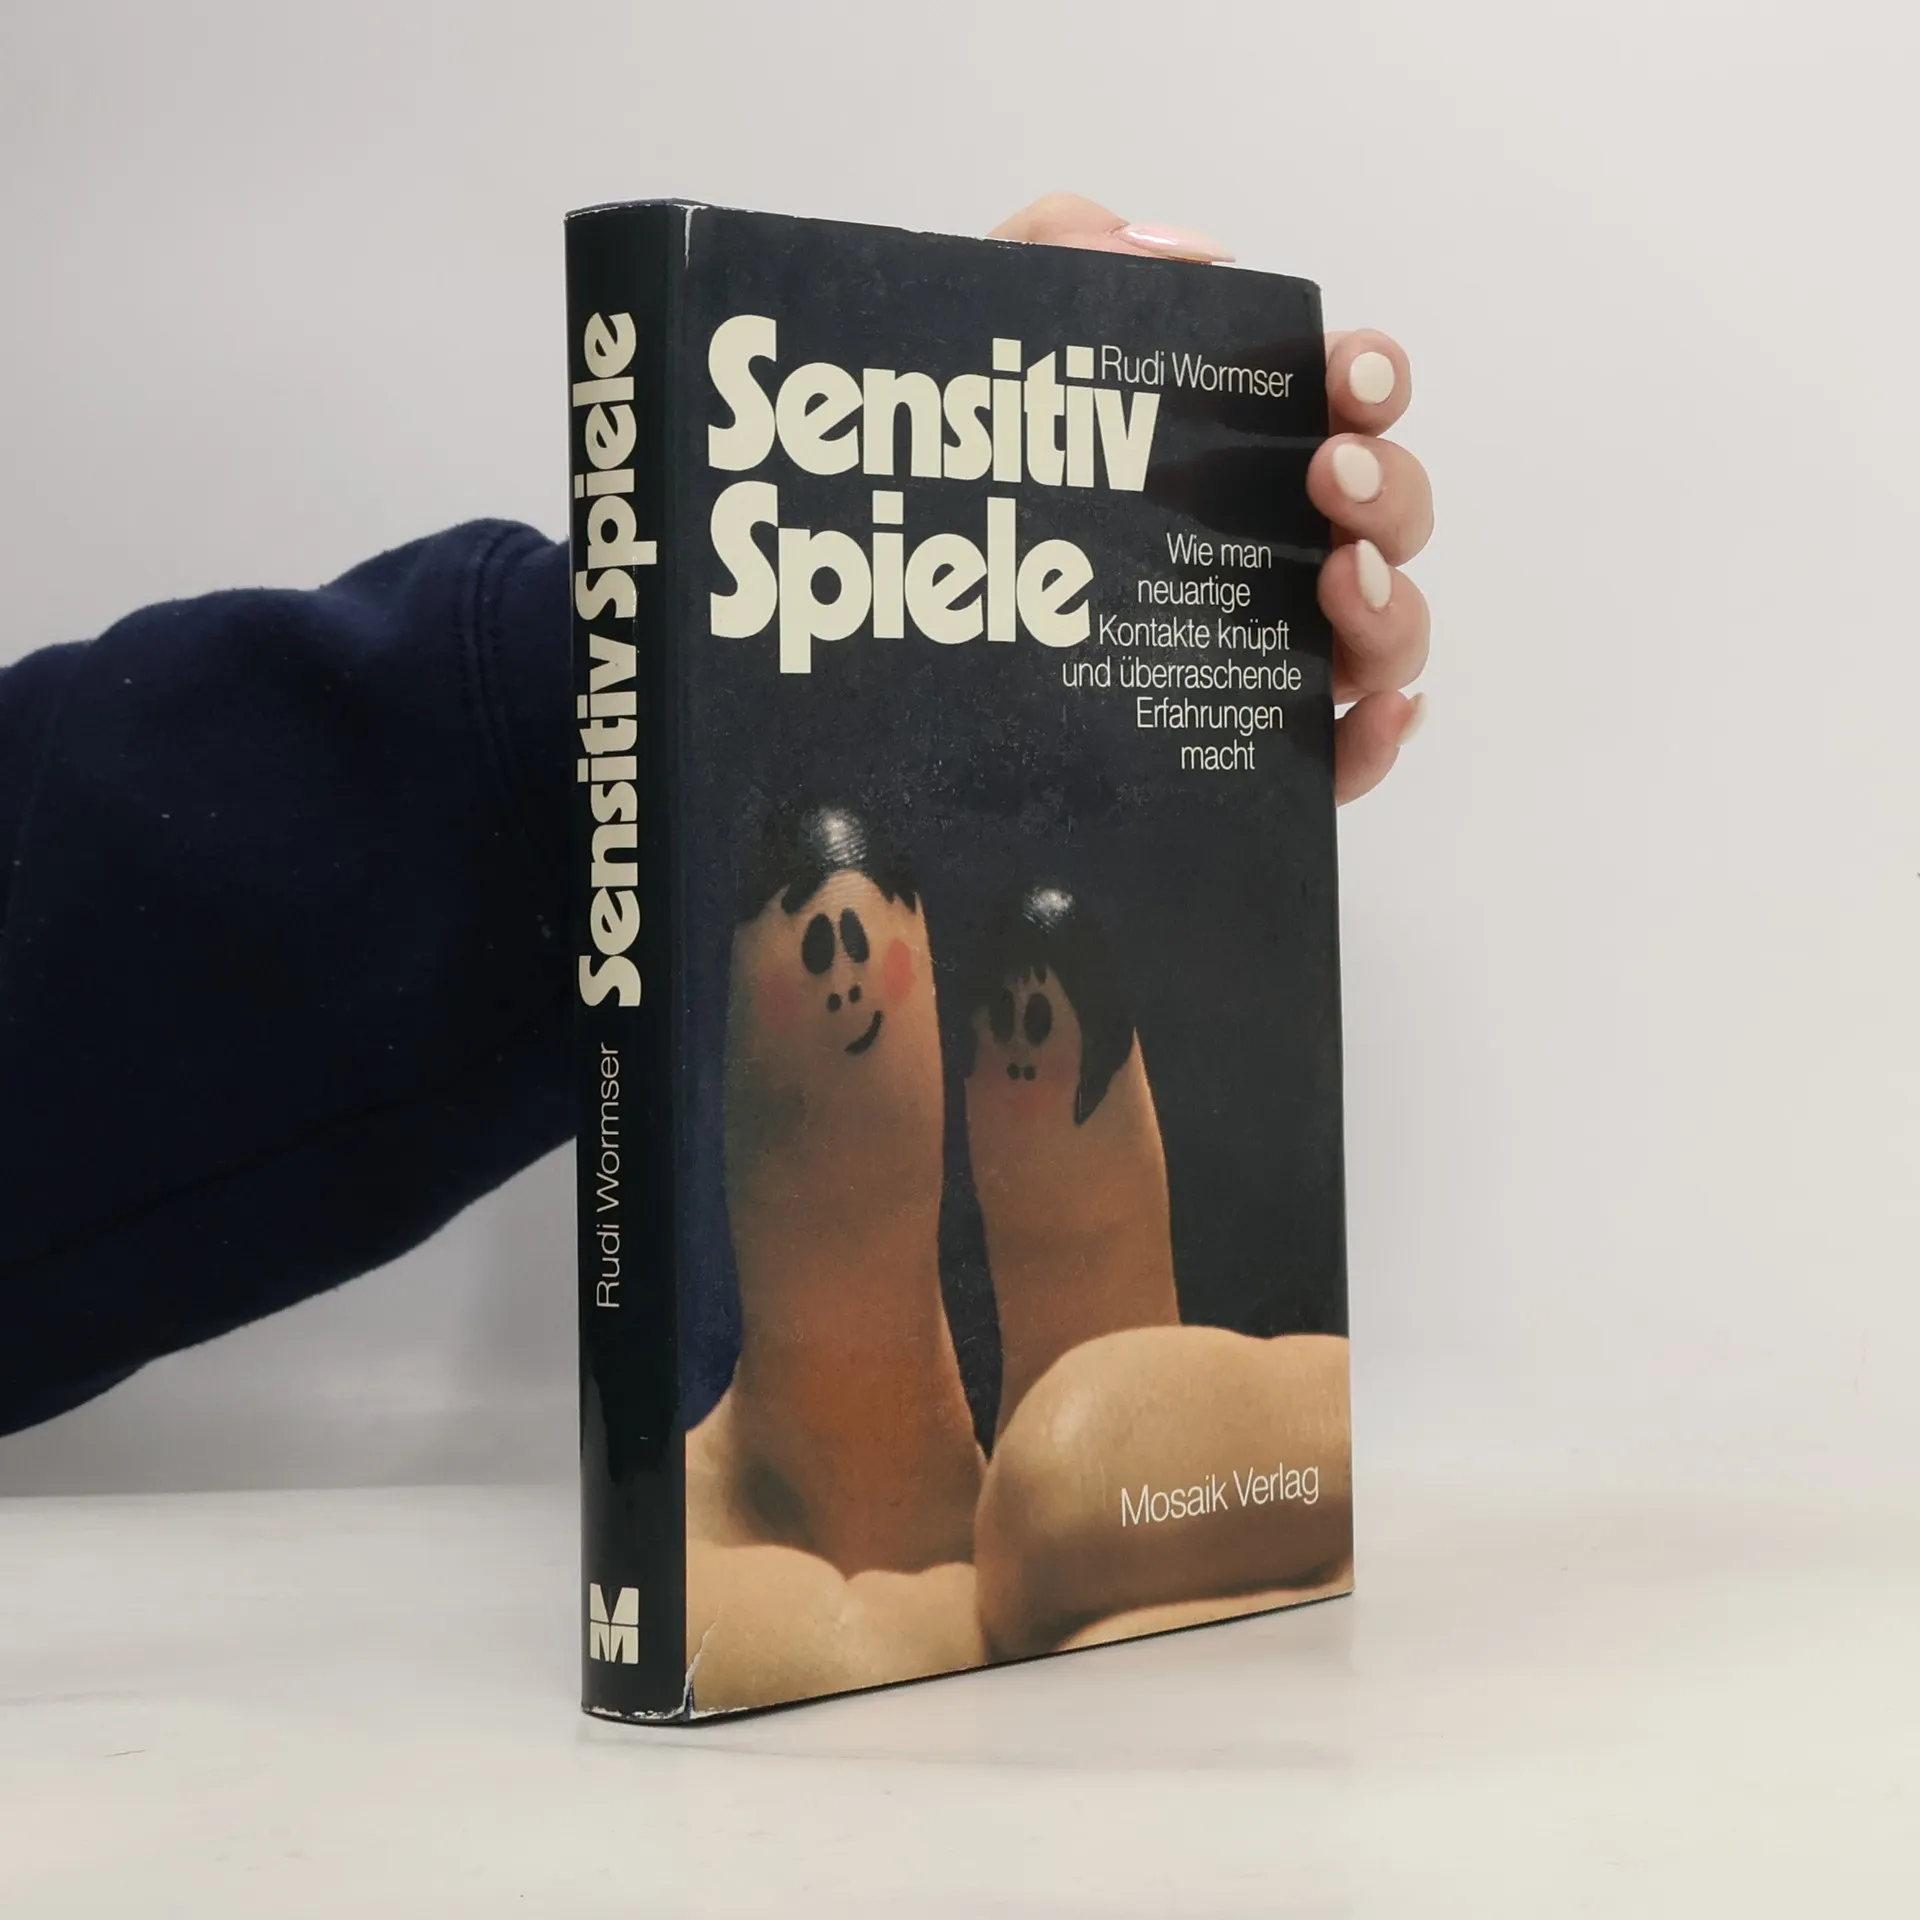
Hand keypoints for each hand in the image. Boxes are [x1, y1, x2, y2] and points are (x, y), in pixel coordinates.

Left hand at [991, 193, 1430, 804]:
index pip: (1342, 404)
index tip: (1347, 377)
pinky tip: (1372, 717)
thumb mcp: (979, 336)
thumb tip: (1193, 252)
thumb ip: (1056, 246)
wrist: (867, 641)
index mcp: (1229, 452)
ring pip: (1383, 638)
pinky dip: (1376, 740)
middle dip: (1389, 491)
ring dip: (1394, 609)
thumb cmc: (947, 483)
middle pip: (1387, 520)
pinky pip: (1335, 762)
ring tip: (1341, 584)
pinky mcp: (1234, 754)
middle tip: (1327, 478)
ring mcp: (1258, 656)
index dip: (1372, 380)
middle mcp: (1263, 551)